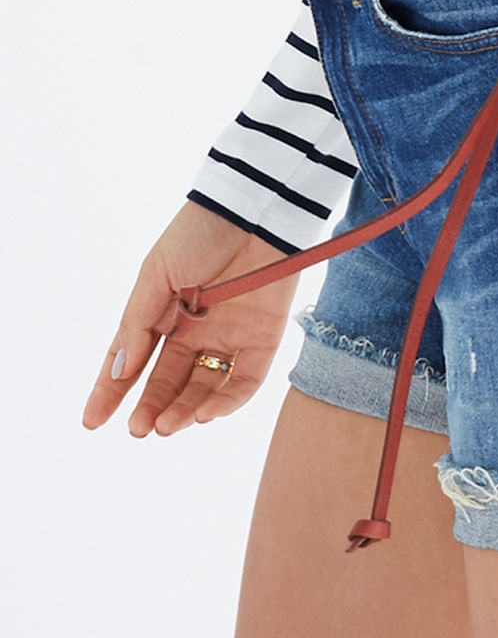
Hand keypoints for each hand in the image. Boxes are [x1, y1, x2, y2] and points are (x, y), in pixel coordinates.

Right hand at [81, 202, 299, 439]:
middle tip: (138, 429)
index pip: (134, 360)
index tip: (92, 421)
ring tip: (165, 426)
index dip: (112, 390)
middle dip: (151, 407)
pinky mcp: (265, 338)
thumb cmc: (201, 232)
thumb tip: (120, 371)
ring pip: (205, 389)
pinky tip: (204, 415)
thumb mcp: (157, 274)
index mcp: (164, 312)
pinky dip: (227, 403)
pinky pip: (245, 380)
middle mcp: (197, 330)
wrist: (255, 208)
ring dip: (185, 412)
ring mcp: (231, 335)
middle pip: (169, 381)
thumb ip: (138, 323)